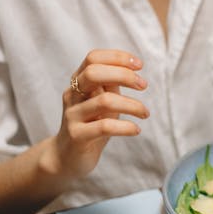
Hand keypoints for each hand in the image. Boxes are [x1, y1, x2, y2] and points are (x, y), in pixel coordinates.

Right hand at [49, 49, 149, 178]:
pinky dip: (126, 127)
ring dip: (132, 105)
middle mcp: (72, 95)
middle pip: (93, 73)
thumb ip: (112, 85)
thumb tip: (132, 69)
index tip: (139, 65)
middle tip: (144, 85)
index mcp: (78, 83)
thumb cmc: (91, 124)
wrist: (67, 156)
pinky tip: (136, 129)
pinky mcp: (77, 136)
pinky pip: (104, 127)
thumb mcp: (103, 101)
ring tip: (145, 113)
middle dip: (124, 75)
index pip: (93, 58)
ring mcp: (72, 115)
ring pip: (104, 101)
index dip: (117, 57)